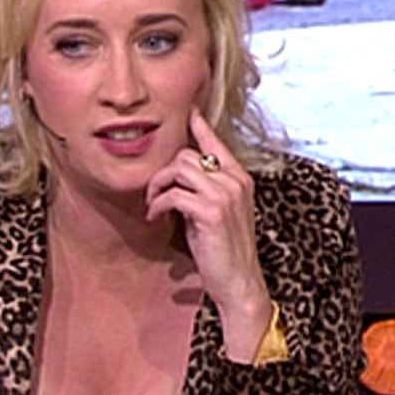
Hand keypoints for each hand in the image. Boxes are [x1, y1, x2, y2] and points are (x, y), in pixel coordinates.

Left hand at [144, 108, 270, 360]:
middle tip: (155, 193)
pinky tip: (155, 216)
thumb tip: (180, 176)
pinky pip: (174, 194)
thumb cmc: (225, 250)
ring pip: (180, 168)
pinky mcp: (211, 211)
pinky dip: (158, 204)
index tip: (188, 112)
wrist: (239, 282)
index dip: (199, 125)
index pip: (215, 143)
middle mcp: (235, 181)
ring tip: (154, 204)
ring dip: (158, 185)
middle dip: (164, 172)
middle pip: (188, 155)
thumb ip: (207, 190)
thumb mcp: (219, 213)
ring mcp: (225, 195)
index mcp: (240, 179)